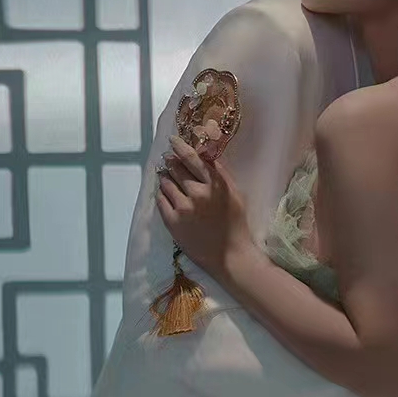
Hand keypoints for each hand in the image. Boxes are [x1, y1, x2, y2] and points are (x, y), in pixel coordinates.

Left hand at [156, 135, 254, 280]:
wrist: (229, 255)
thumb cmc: (236, 225)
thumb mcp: (236, 195)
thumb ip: (220, 175)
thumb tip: (206, 157)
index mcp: (216, 185)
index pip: (193, 159)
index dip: (181, 147)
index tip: (173, 141)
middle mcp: (197, 193)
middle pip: (177, 169)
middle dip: (171, 161)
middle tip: (168, 159)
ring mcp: (183, 207)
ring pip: (166, 183)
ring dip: (165, 177)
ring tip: (166, 176)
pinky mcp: (172, 221)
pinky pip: (160, 200)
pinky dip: (161, 193)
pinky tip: (165, 193)